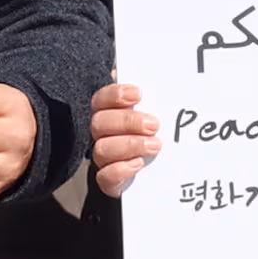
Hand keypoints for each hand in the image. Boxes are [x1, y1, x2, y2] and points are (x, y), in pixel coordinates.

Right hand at [89, 80, 159, 195]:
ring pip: (101, 148)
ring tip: (155, 145)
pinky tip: (139, 164)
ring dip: (129, 145)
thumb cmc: (155, 136)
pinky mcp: (109, 181)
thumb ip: (154, 98)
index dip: (115, 94)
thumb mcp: (158, 114)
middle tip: (153, 125)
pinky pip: (104, 176)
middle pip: (99, 123)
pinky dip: (121, 169)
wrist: (155, 177)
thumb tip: (154, 77)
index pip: (101, 99)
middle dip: (127, 121)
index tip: (137, 94)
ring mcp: (104, 158)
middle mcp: (103, 134)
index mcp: (110, 113)